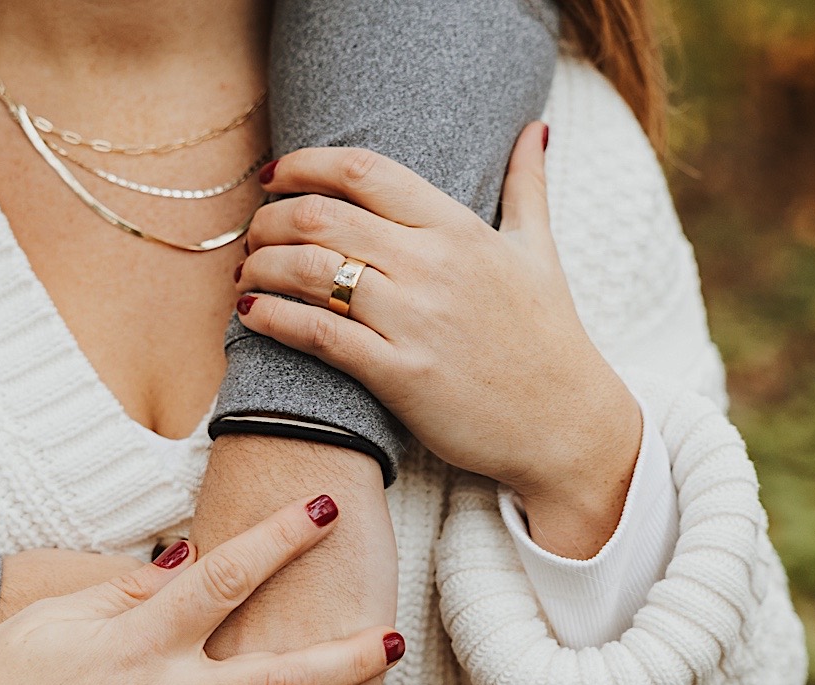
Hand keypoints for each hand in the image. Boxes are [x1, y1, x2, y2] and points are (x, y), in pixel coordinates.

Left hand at [235, 124, 642, 557]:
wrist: (567, 424)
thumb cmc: (549, 337)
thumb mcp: (539, 251)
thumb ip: (528, 185)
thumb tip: (533, 129)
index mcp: (459, 228)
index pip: (364, 172)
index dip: (305, 165)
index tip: (274, 177)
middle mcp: (433, 265)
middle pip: (322, 217)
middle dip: (269, 220)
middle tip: (252, 235)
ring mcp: (416, 321)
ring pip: (311, 271)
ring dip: (261, 265)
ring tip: (247, 273)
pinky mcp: (401, 375)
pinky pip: (318, 335)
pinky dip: (273, 318)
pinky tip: (251, 313)